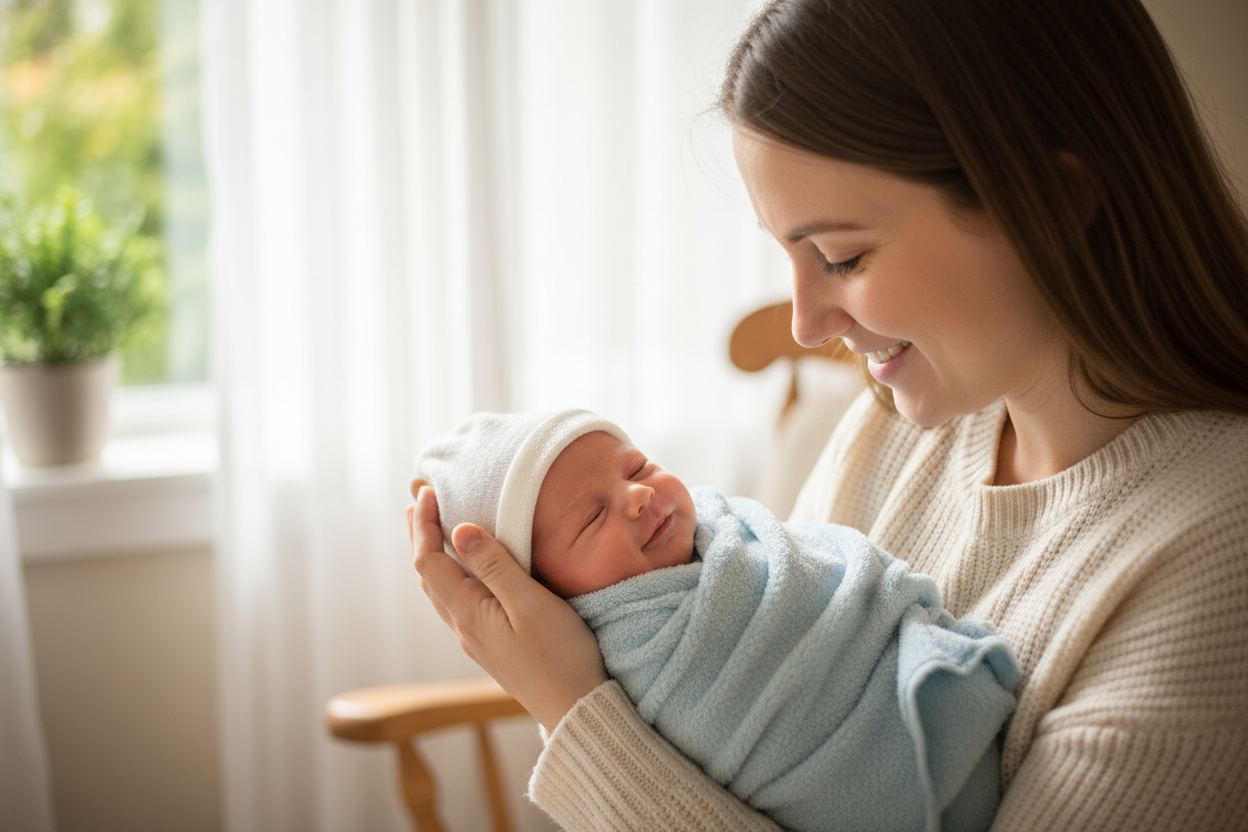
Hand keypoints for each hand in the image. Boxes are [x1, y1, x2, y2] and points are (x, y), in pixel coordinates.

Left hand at [408, 483, 607, 730]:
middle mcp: (464, 628)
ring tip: (435, 530)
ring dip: (434, 556)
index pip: (429, 562)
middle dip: (421, 537)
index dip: (423, 525)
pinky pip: (459, 602)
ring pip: (442, 591)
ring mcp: (477, 640)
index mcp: (468, 613)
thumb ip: (495, 566)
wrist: (577, 710)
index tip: (427, 492)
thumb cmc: (562, 656)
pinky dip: (453, 575)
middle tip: (420, 502)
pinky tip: (467, 571)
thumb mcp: (531, 603)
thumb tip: (459, 531)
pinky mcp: (493, 646)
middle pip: (429, 576)